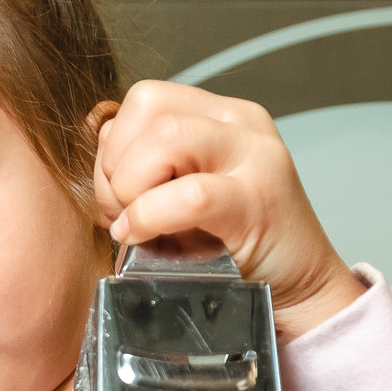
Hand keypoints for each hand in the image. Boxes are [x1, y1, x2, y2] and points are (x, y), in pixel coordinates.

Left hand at [92, 80, 367, 338]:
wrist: (298, 291)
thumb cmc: (229, 249)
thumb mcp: (178, 194)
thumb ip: (143, 168)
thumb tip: (94, 160)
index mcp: (216, 115)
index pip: (143, 99)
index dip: (112, 145)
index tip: (115, 195)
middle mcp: (239, 122)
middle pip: (147, 105)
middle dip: (115, 164)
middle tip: (120, 212)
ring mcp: (255, 155)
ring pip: (165, 136)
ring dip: (132, 186)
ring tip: (137, 224)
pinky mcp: (260, 199)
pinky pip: (190, 195)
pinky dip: (151, 216)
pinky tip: (142, 236)